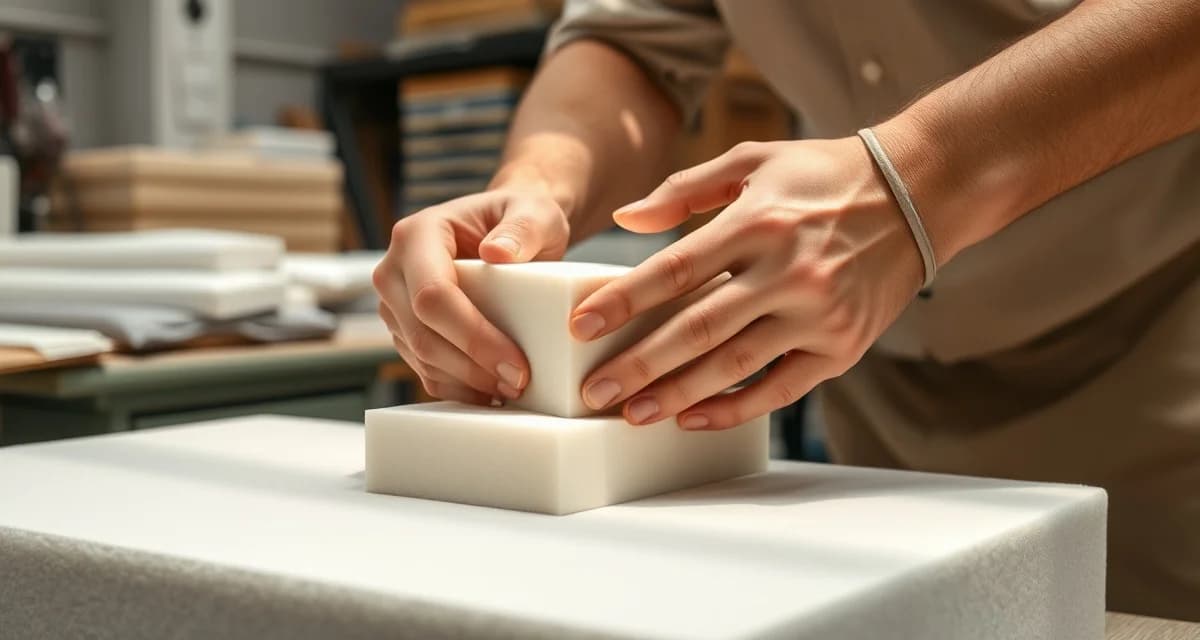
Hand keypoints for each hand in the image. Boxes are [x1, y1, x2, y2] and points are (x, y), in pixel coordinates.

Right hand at [373, 186, 570, 403]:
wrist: (505, 232)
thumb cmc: (519, 218)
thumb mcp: (534, 212)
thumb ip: (523, 227)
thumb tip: (497, 254)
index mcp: (416, 235)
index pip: (432, 295)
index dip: (472, 336)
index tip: (516, 363)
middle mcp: (394, 271)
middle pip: (421, 333)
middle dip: (472, 367)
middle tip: (519, 384)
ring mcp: (395, 305)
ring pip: (421, 357)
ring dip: (466, 382)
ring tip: (513, 390)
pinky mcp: (405, 331)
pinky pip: (425, 369)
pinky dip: (458, 388)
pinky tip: (492, 394)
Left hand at [571, 138, 925, 428]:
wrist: (917, 194)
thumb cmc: (823, 175)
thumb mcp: (753, 160)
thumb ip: (683, 189)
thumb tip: (626, 219)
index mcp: (758, 222)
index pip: (676, 270)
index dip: (624, 301)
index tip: (581, 326)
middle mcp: (787, 271)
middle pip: (698, 329)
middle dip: (639, 364)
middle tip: (593, 391)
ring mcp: (818, 314)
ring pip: (734, 366)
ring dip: (678, 395)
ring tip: (632, 414)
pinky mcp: (842, 346)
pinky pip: (780, 389)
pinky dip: (735, 408)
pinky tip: (693, 418)